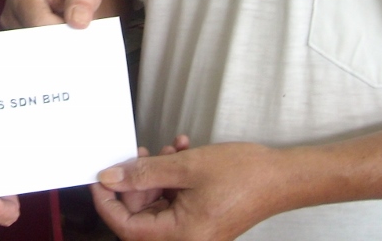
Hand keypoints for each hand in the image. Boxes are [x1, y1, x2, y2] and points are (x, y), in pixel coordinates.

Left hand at [92, 142, 279, 240]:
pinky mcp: (202, 219)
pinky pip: (175, 200)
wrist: (282, 177)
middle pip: (141, 215)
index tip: (99, 179)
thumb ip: (143, 173)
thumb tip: (110, 178)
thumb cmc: (244, 174)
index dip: (108, 202)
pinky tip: (182, 153)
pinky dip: (174, 177)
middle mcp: (187, 239)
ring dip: (158, 174)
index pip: (127, 228)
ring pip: (158, 203)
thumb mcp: (186, 166)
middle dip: (138, 181)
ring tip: (169, 150)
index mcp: (181, 236)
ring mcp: (195, 231)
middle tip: (140, 154)